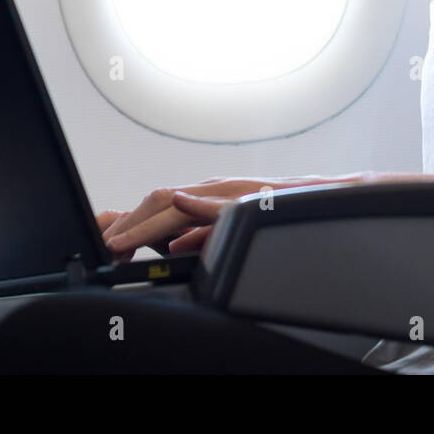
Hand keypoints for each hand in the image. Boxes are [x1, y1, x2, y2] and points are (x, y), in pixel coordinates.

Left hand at [96, 176, 322, 260]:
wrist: (328, 196)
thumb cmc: (282, 209)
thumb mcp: (234, 221)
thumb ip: (204, 231)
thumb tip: (173, 246)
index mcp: (207, 193)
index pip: (157, 205)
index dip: (128, 223)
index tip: (105, 243)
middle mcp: (214, 187)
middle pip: (157, 200)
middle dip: (126, 224)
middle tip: (105, 246)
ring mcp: (231, 191)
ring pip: (178, 202)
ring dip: (146, 223)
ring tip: (121, 241)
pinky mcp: (253, 199)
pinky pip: (221, 207)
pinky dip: (196, 212)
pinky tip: (178, 220)